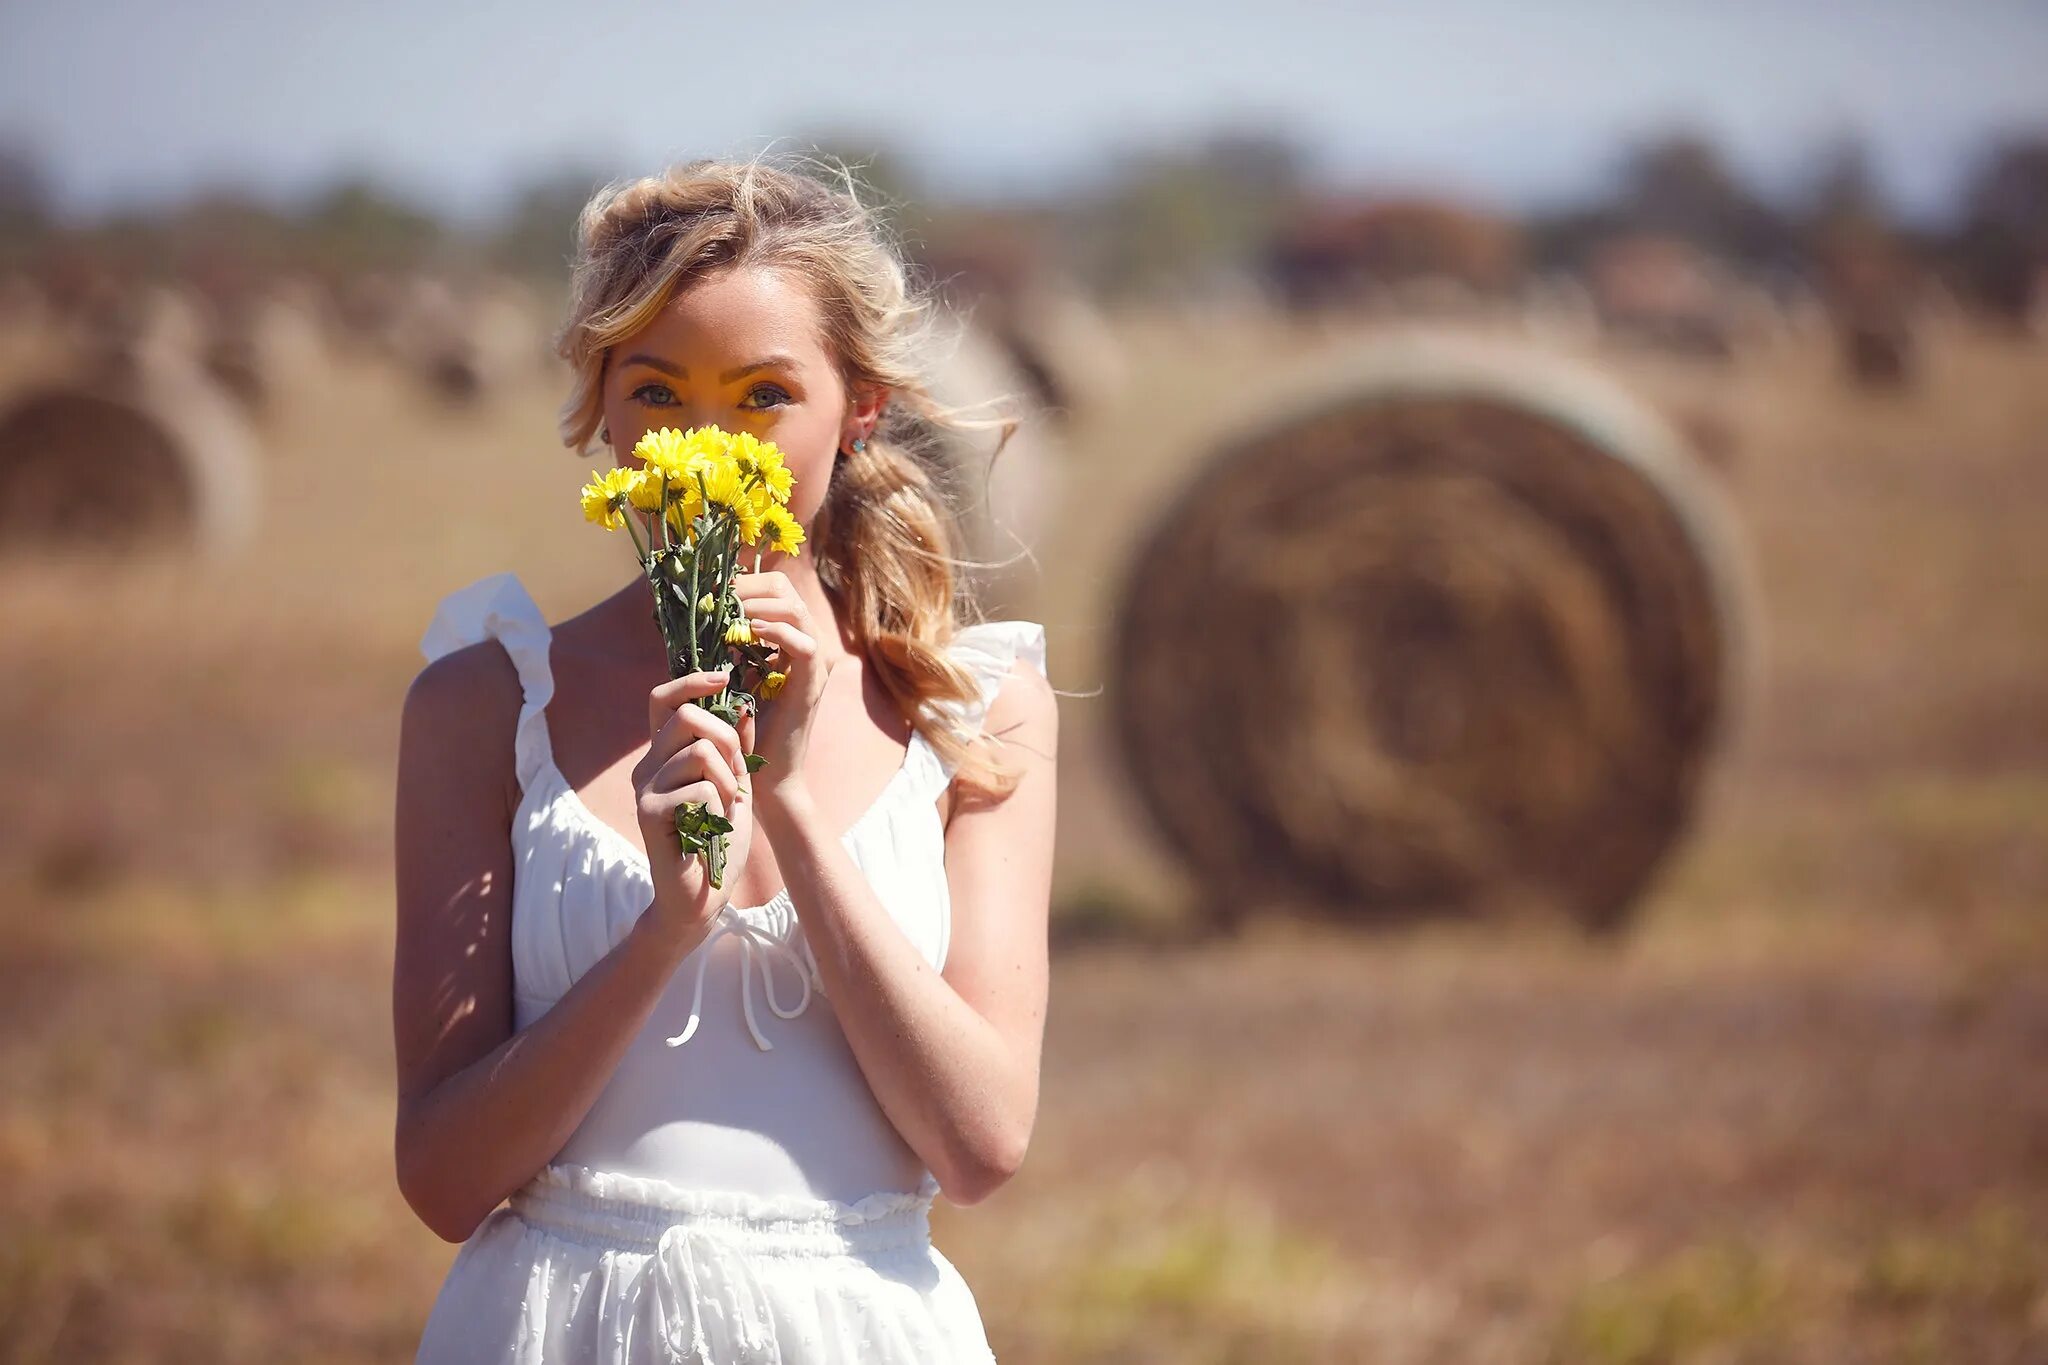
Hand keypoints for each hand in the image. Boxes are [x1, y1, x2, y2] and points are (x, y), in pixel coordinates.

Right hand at [632, 667, 755, 939]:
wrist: (701, 897)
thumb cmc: (717, 841)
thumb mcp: (734, 784)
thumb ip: (735, 748)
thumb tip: (742, 703)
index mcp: (664, 755)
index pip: (664, 699)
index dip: (692, 681)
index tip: (725, 678)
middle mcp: (647, 765)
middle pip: (687, 717)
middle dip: (728, 739)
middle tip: (738, 774)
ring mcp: (644, 788)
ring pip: (700, 751)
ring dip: (728, 780)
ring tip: (727, 807)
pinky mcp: (648, 812)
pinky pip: (700, 788)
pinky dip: (720, 806)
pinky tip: (713, 828)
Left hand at [731, 571, 832, 805]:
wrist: (764, 774)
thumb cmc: (740, 729)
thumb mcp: (728, 676)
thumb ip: (720, 646)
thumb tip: (694, 612)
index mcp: (786, 638)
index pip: (773, 587)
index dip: (742, 582)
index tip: (710, 591)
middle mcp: (805, 644)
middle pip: (785, 589)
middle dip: (747, 587)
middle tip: (717, 600)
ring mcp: (812, 664)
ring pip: (796, 609)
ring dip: (758, 606)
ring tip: (731, 616)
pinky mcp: (811, 684)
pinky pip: (804, 644)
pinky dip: (777, 632)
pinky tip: (749, 633)